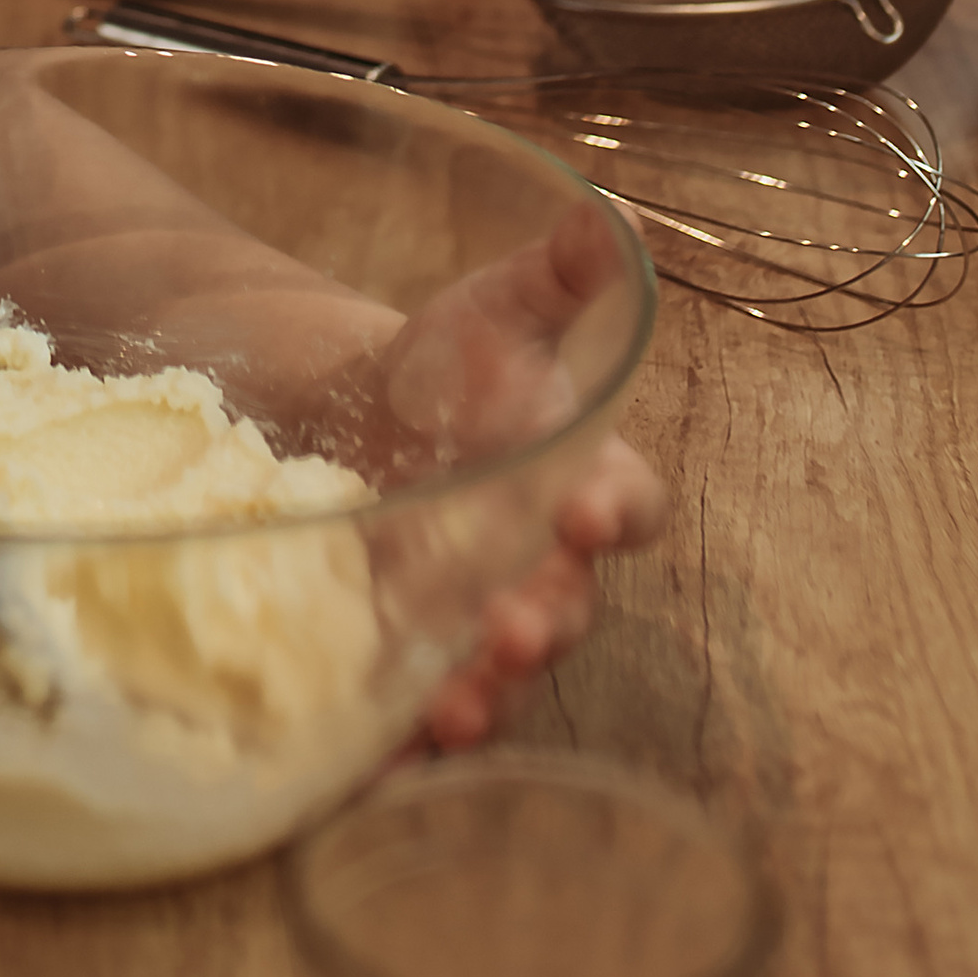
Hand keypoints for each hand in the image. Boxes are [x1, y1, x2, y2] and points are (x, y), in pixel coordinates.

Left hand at [337, 199, 664, 750]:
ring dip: (481, 700)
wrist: (349, 413)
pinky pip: (410, 714)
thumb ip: (557, 272)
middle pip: (565, 610)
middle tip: (514, 629)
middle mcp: (537, 567)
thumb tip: (608, 216)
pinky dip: (396, 745)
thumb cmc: (448, 366)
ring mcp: (470, 623)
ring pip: (497, 680)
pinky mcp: (401, 657)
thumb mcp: (497, 308)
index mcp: (579, 479)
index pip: (628, 503)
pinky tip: (370, 760)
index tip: (589, 507)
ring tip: (451, 710)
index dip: (619, 512)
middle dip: (545, 625)